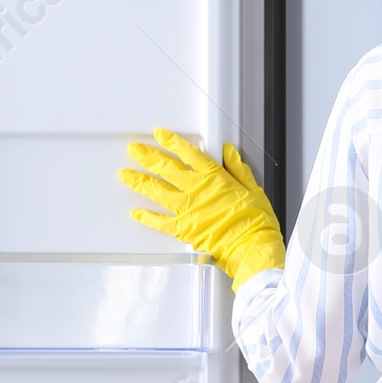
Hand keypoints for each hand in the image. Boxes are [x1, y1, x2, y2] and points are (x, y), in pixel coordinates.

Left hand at [121, 126, 284, 289]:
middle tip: (134, 150)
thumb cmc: (255, 222)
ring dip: (139, 181)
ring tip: (126, 174)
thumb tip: (229, 153)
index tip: (160, 135)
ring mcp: (187, 209)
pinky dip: (147, 217)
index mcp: (214, 178)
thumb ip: (238, 169)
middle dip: (147, 157)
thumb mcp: (254, 189)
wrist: (250, 246)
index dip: (172, 142)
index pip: (188, 153)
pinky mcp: (183, 229)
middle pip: (166, 168)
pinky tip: (136, 212)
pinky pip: (159, 222)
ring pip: (157, 191)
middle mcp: (196, 190)